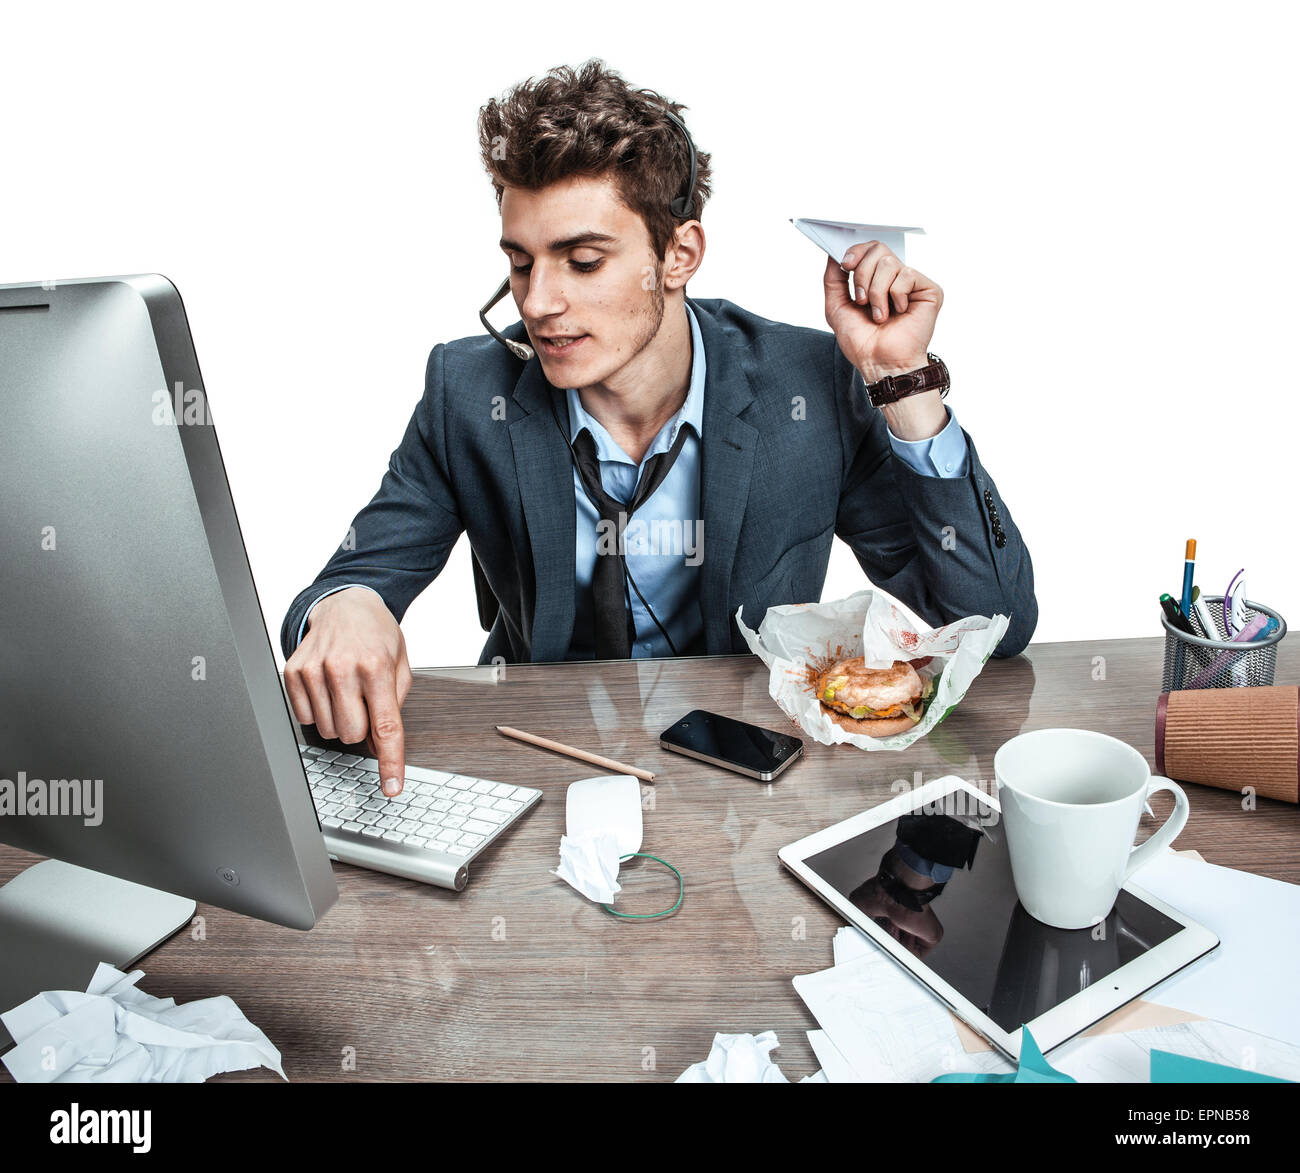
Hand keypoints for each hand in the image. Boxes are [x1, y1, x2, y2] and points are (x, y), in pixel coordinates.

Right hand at [284, 587, 412, 794]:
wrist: (345, 604)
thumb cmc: (376, 634)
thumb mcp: (400, 663)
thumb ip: (395, 705)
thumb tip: (381, 745)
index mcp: (376, 667)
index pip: (385, 727)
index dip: (390, 762)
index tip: (392, 787)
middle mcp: (342, 669)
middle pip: (352, 735)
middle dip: (362, 728)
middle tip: (365, 703)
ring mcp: (314, 670)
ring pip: (327, 730)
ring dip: (339, 719)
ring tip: (346, 691)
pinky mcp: (293, 672)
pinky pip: (304, 718)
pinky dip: (317, 711)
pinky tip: (326, 689)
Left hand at [822, 241, 941, 383]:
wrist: (881, 363)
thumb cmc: (862, 343)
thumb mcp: (836, 307)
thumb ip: (833, 279)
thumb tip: (833, 255)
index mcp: (875, 280)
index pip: (869, 248)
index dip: (856, 251)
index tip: (846, 265)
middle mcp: (894, 278)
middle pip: (878, 249)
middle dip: (862, 275)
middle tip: (862, 302)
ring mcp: (912, 283)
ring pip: (890, 263)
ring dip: (877, 292)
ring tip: (880, 315)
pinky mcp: (929, 290)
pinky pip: (907, 275)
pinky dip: (896, 296)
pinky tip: (899, 312)